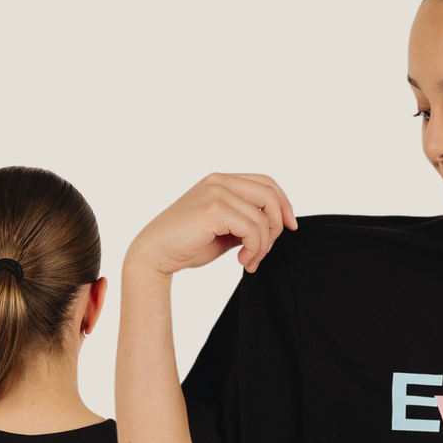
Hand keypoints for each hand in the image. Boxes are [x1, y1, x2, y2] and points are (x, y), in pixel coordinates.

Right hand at [127, 173, 298, 278]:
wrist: (153, 255)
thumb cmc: (184, 245)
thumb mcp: (222, 230)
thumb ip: (244, 222)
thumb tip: (273, 227)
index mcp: (219, 182)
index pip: (265, 182)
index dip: (284, 203)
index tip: (290, 227)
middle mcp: (218, 181)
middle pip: (270, 194)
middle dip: (277, 226)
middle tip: (265, 251)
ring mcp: (216, 192)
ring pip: (263, 216)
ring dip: (263, 245)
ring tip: (250, 261)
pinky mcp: (214, 209)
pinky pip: (252, 228)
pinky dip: (254, 248)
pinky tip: (243, 260)